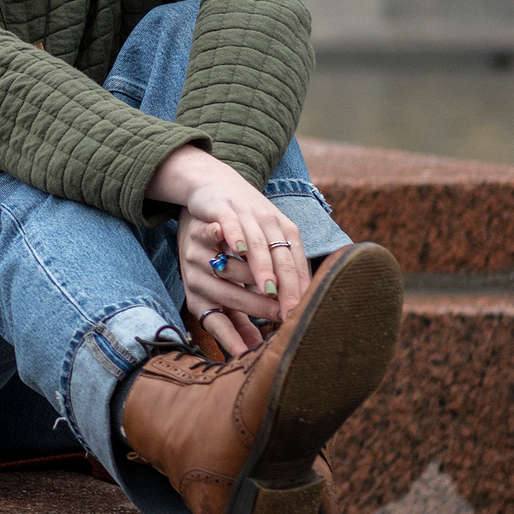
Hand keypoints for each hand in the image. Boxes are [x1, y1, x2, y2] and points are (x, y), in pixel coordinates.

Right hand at [148, 145, 308, 358]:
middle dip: (285, 287)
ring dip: (262, 267)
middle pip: (281, 258)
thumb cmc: (237, 227)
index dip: (300, 290)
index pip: (297, 265)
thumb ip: (263, 286)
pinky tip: (237, 249)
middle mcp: (269, 224)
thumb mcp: (257, 252)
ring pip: (257, 244)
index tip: (302, 316)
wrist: (212, 182)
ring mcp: (246, 215)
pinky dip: (234, 235)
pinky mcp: (222, 207)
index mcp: (285, 233)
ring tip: (268, 289)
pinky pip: (230, 223)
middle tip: (288, 313)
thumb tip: (266, 332)